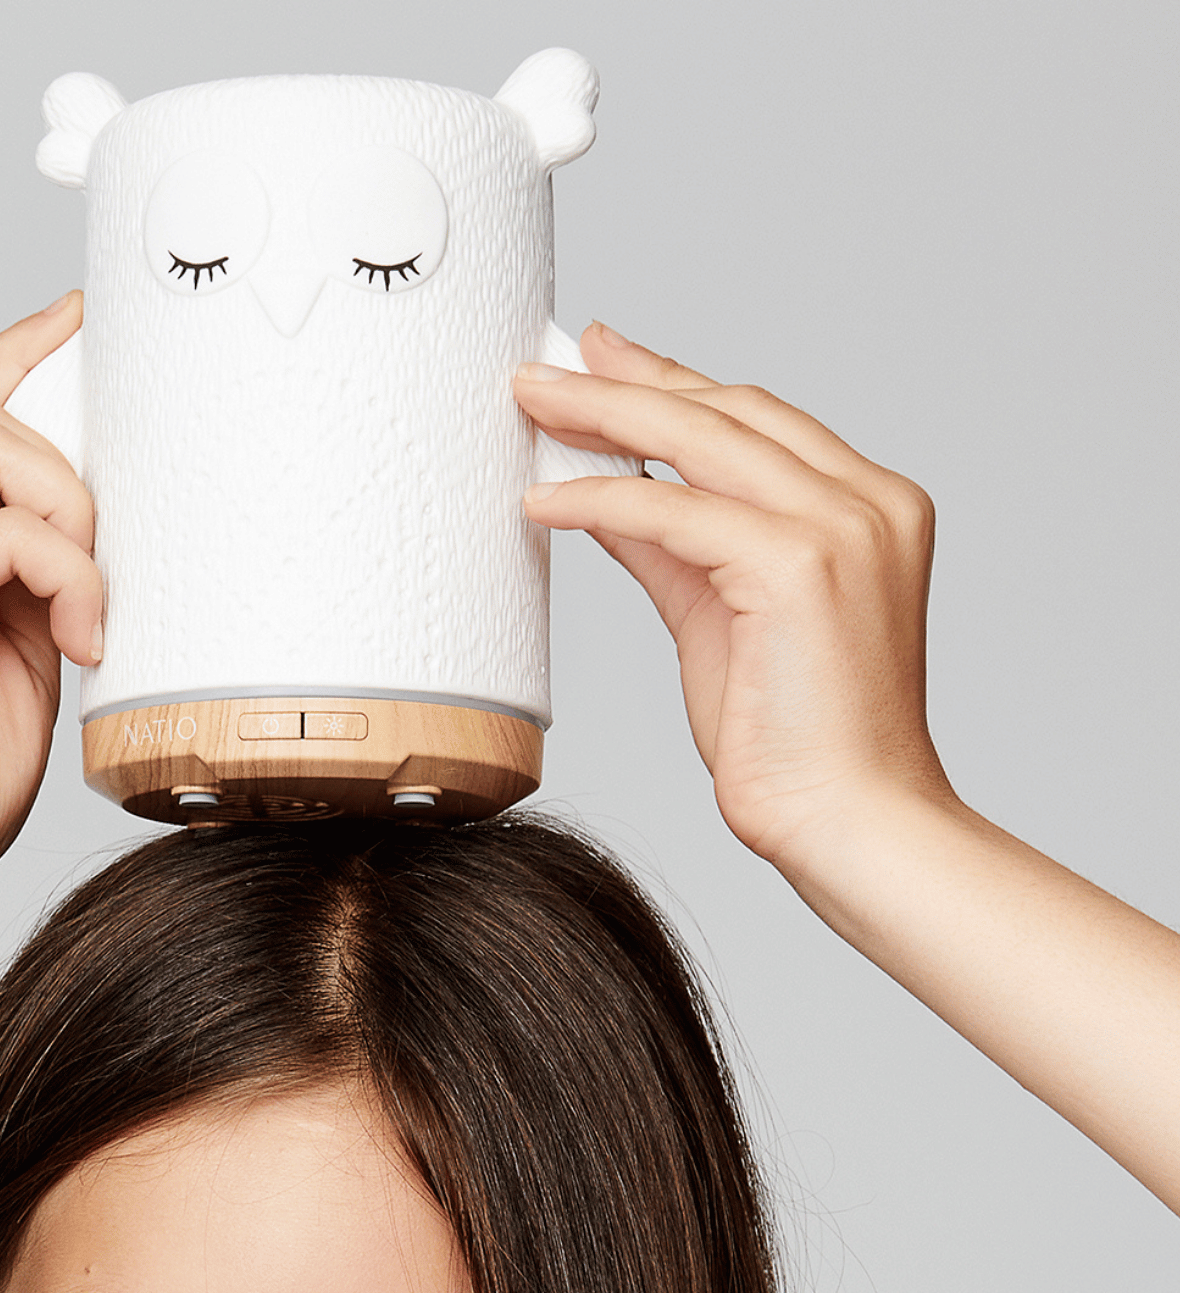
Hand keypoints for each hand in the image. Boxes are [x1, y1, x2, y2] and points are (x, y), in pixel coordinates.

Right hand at [0, 295, 101, 924]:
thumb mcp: (26, 676)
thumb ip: (52, 606)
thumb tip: (103, 570)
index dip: (24, 356)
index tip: (81, 322)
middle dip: (65, 432)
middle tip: (112, 518)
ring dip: (68, 512)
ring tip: (89, 606)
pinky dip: (62, 572)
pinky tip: (80, 638)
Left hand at [516, 327, 948, 874]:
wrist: (849, 820)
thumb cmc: (796, 744)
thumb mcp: (720, 622)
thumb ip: (672, 552)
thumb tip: (605, 498)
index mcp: (871, 508)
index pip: (758, 421)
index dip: (674, 385)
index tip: (605, 361)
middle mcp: (869, 501)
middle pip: (729, 411)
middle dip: (629, 382)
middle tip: (548, 366)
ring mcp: (842, 526)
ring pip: (701, 441)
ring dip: (604, 416)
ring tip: (532, 402)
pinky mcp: (799, 565)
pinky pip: (673, 512)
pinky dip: (601, 499)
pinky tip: (544, 499)